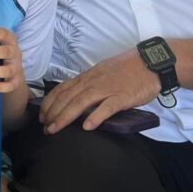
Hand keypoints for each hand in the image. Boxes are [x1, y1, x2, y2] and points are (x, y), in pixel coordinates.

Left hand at [39, 49, 160, 133]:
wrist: (150, 63)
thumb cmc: (127, 69)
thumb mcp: (102, 73)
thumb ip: (90, 85)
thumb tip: (77, 98)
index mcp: (88, 77)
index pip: (62, 89)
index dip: (50, 102)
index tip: (41, 115)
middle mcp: (93, 82)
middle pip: (67, 97)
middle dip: (53, 113)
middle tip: (44, 127)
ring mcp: (107, 89)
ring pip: (81, 102)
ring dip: (65, 116)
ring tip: (55, 129)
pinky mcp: (122, 96)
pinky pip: (107, 107)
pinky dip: (96, 116)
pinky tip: (87, 127)